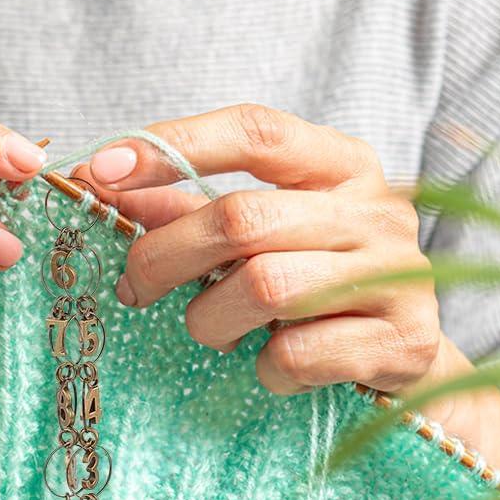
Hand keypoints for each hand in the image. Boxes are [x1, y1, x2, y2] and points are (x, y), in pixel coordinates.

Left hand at [72, 103, 442, 396]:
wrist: (402, 352)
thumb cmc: (310, 276)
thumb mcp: (257, 231)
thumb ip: (184, 206)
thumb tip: (96, 181)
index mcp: (339, 164)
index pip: (253, 132)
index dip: (171, 147)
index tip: (100, 170)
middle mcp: (375, 209)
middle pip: (241, 218)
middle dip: (164, 257)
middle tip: (133, 287)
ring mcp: (397, 274)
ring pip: (263, 288)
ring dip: (210, 319)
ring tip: (212, 329)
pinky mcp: (403, 341)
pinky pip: (296, 354)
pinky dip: (262, 367)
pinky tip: (267, 362)